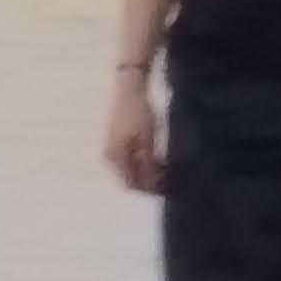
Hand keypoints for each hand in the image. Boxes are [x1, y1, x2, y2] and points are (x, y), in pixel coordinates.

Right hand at [102, 65, 159, 193]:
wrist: (131, 90)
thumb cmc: (140, 114)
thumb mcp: (148, 139)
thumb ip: (148, 162)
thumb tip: (153, 182)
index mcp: (116, 157)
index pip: (132, 184)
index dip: (150, 190)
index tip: (169, 189)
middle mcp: (110, 156)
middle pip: (129, 179)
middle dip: (149, 184)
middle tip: (171, 182)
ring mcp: (112, 149)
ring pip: (130, 171)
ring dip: (146, 175)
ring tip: (166, 173)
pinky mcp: (116, 143)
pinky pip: (129, 162)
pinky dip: (143, 166)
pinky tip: (158, 162)